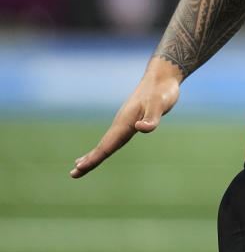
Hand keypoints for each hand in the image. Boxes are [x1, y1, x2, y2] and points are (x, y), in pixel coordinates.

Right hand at [70, 60, 179, 177]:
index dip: (95, 158)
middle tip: (73, 174)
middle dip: (89, 160)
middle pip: (103, 146)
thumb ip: (152, 117)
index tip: (80, 169)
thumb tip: (141, 128)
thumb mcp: (161, 104)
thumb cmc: (162, 91)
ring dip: (94, 155)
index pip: (108, 145)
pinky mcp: (131, 121)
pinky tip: (101, 150)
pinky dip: (106, 146)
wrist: (162, 77)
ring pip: (107, 142)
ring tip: (79, 166)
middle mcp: (121, 123)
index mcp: (125, 122)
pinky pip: (115, 137)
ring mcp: (125, 122)